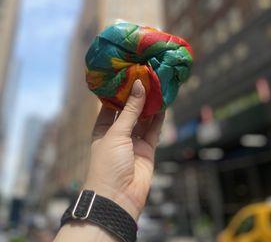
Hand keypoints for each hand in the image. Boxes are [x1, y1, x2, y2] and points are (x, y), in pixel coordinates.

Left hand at [83, 79, 164, 220]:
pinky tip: (163, 103)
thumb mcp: (116, 133)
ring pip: (143, 118)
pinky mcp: (147, 149)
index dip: (118, 91)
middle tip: (145, 77)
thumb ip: (130, 110)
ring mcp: (133, 141)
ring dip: (149, 104)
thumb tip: (139, 85)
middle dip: (136, 96)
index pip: (110, 105)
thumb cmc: (107, 163)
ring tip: (157, 85)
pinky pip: (153, 130)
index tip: (127, 75)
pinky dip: (159, 117)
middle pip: (128, 110)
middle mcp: (118, 133)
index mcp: (103, 129)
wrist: (118, 198)